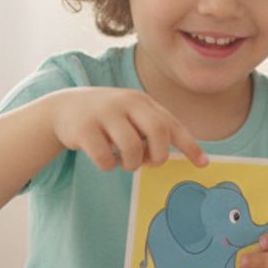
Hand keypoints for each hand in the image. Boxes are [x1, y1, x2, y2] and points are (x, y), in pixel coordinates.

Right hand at [48, 88, 206, 171]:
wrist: (65, 108)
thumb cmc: (108, 118)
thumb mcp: (132, 116)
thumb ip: (155, 130)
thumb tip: (186, 154)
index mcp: (142, 101)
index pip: (172, 124)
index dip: (189, 145)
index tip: (203, 164)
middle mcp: (126, 102)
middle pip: (158, 132)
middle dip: (159, 154)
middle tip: (151, 162)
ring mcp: (104, 114)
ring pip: (132, 149)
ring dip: (131, 164)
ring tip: (124, 162)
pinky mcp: (84, 128)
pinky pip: (105, 159)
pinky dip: (108, 166)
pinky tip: (103, 158)